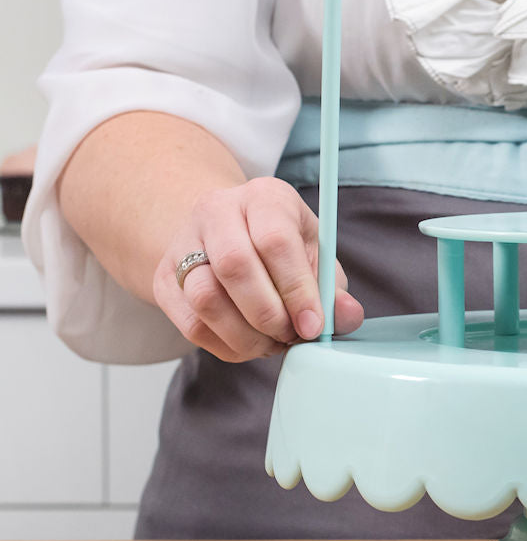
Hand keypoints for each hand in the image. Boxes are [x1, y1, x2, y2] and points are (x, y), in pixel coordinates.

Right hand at [152, 177, 364, 362]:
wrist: (227, 234)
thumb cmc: (283, 248)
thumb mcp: (317, 257)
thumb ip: (334, 290)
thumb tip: (347, 317)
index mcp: (265, 196)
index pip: (275, 241)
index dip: (297, 290)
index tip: (312, 326)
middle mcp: (218, 210)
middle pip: (235, 266)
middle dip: (268, 314)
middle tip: (290, 336)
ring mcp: (183, 242)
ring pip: (205, 298)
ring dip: (244, 334)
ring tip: (271, 342)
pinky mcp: (165, 278)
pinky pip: (190, 323)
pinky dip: (224, 344)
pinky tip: (247, 343)